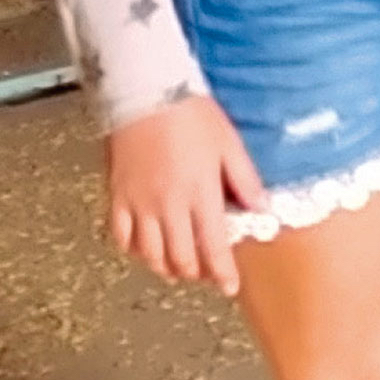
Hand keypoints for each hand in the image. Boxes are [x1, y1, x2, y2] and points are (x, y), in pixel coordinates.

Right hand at [106, 92, 266, 296]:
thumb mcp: (229, 143)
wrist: (144, 91)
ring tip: (179, 267)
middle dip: (196, 274)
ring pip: (150, 254)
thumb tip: (261, 209)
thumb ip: (245, 180)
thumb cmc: (190, 113)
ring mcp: (139, 203)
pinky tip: (145, 249)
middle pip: (181, 258)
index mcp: (200, 193)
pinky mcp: (117, 196)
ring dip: (167, 267)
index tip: (229, 287)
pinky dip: (135, 250)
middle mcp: (168, 205)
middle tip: (206, 275)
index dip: (222, 273)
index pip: (214, 247)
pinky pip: (122, 237)